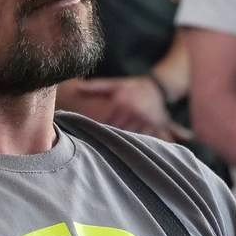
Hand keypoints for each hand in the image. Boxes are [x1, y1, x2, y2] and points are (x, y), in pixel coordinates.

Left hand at [68, 77, 189, 141]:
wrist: (158, 88)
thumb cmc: (132, 87)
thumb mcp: (115, 84)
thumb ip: (96, 87)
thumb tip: (77, 87)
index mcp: (121, 101)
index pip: (105, 120)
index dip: (97, 129)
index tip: (89, 136)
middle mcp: (133, 111)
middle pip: (117, 131)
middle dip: (109, 138)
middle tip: (98, 147)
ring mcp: (145, 120)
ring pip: (129, 137)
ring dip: (122, 143)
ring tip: (113, 150)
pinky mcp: (154, 126)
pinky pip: (142, 139)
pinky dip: (135, 143)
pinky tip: (129, 147)